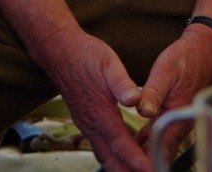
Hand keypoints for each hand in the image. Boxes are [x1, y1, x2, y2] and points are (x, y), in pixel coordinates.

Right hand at [39, 26, 151, 171]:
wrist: (61, 52)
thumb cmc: (85, 55)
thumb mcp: (109, 62)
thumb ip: (122, 83)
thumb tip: (135, 100)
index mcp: (101, 111)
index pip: (121, 144)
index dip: (136, 160)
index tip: (150, 170)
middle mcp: (92, 123)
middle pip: (111, 159)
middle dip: (129, 171)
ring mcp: (86, 124)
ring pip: (103, 155)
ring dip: (120, 167)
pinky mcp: (85, 121)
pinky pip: (99, 147)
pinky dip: (111, 158)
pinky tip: (119, 158)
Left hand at [135, 26, 211, 161]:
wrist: (202, 49)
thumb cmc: (187, 58)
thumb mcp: (166, 70)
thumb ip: (153, 92)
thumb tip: (142, 111)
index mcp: (179, 115)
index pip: (163, 148)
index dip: (149, 161)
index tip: (135, 167)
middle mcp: (181, 122)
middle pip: (162, 151)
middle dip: (146, 159)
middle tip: (127, 166)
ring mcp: (179, 118)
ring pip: (162, 143)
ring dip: (147, 151)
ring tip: (128, 159)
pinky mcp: (175, 113)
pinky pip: (161, 132)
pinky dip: (149, 139)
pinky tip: (137, 141)